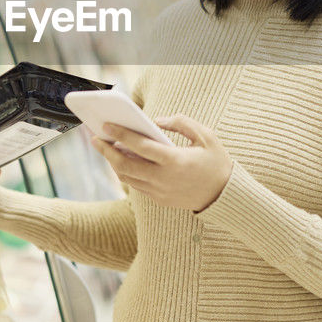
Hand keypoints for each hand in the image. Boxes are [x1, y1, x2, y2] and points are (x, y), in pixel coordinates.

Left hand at [89, 115, 231, 211]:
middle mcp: (164, 178)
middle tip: (96, 138)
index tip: (107, 124)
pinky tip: (121, 161)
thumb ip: (181, 123)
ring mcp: (160, 192)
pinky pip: (137, 186)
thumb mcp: (206, 135)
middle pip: (126, 165)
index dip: (121, 134)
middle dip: (107, 151)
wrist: (226, 195)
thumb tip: (156, 121)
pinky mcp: (160, 200)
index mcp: (175, 161)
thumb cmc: (216, 161)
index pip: (140, 146)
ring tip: (106, 148)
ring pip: (128, 178)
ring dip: (114, 163)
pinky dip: (126, 173)